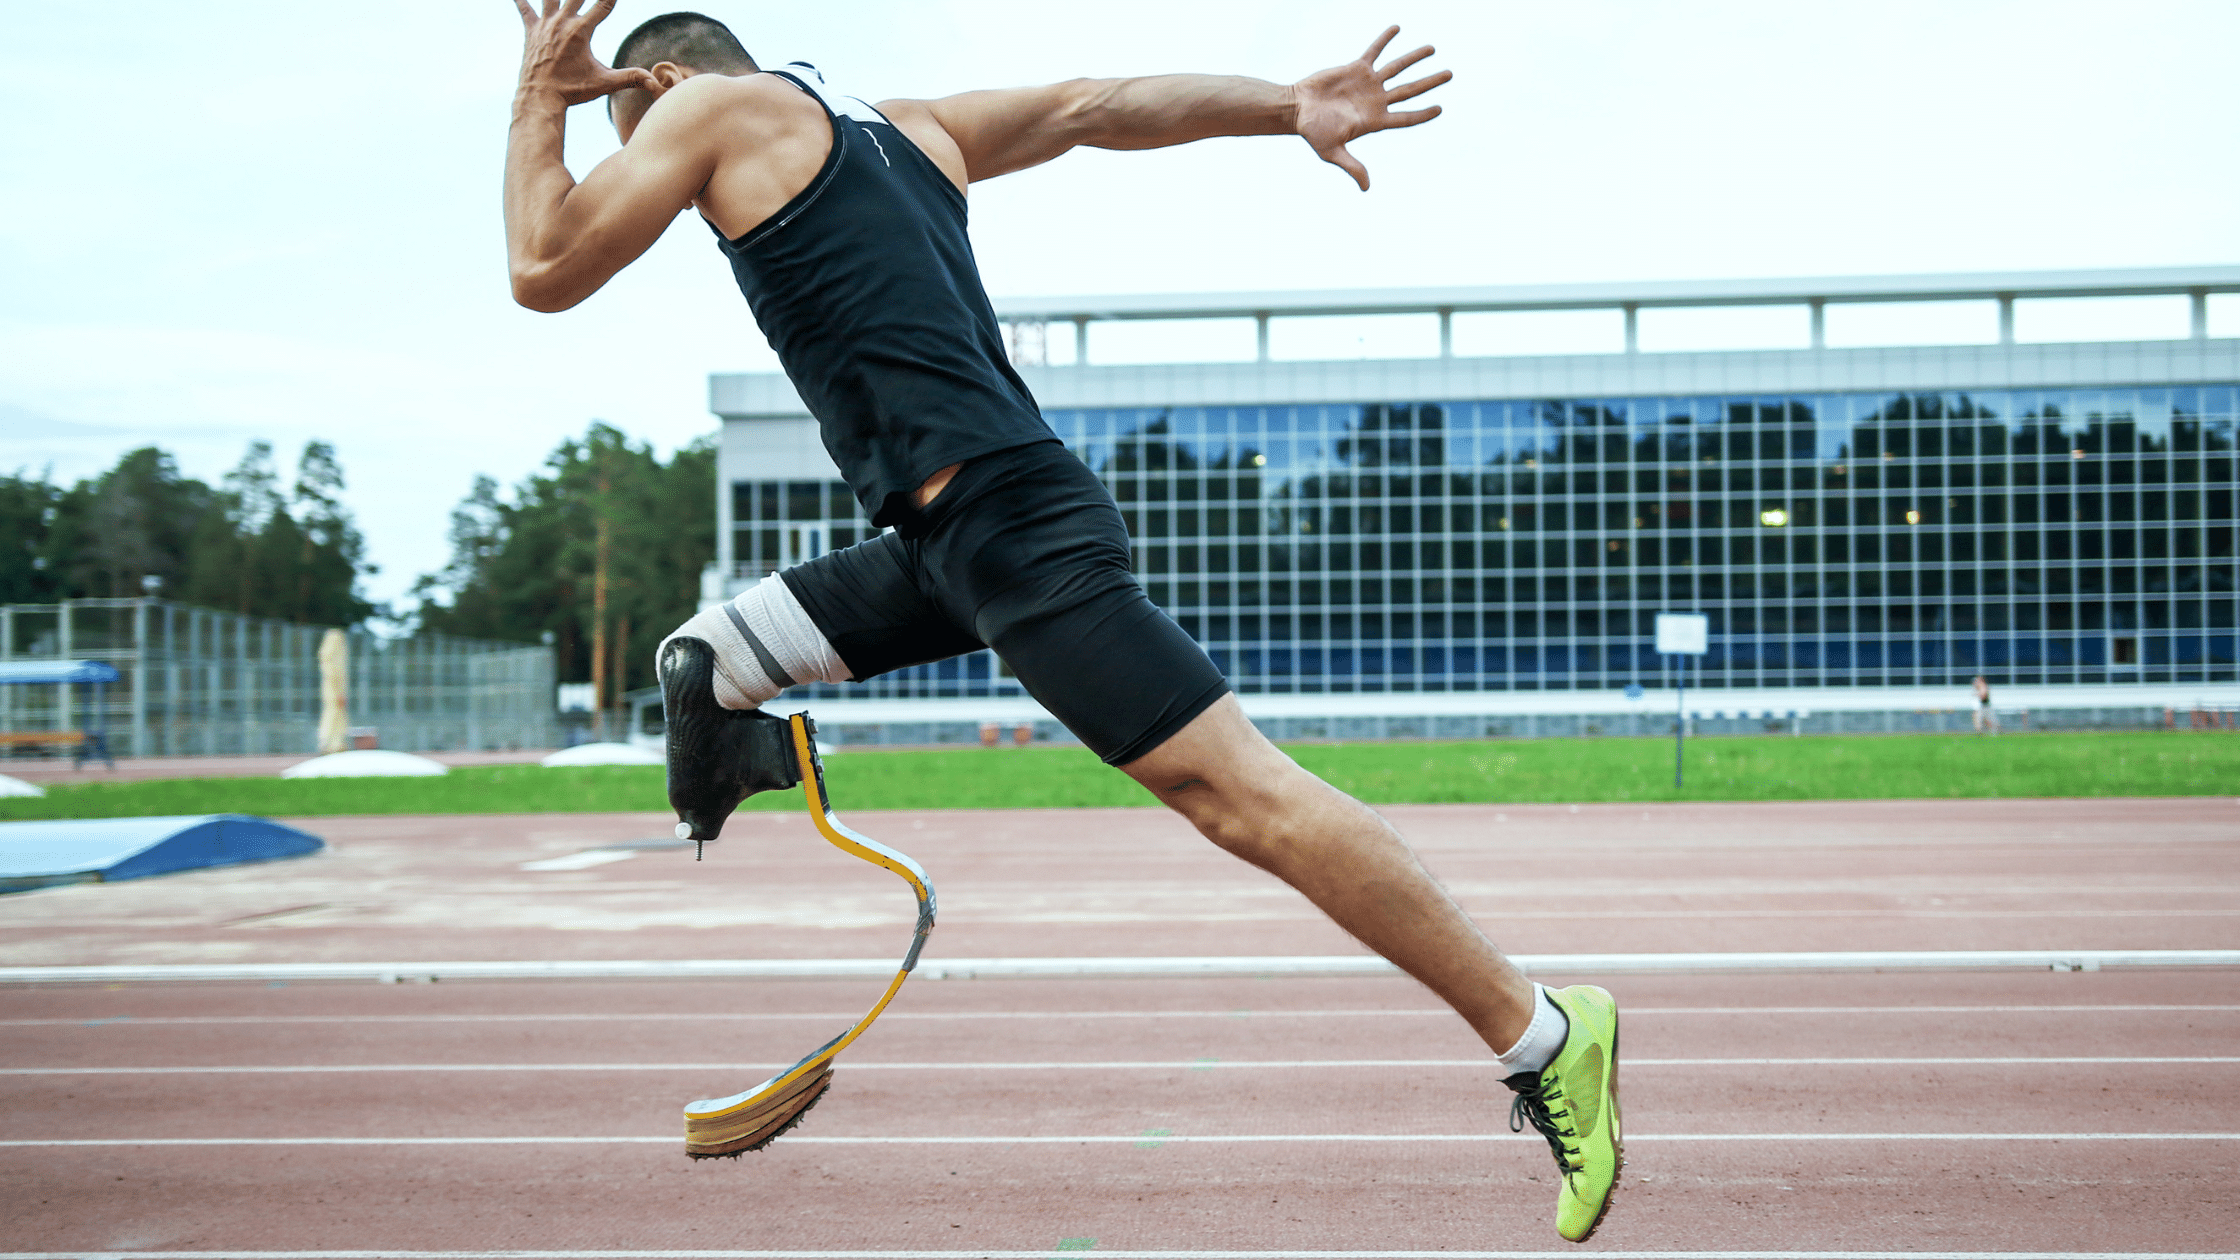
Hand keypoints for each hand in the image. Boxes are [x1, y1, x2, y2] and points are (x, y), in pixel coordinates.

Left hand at [513, 0, 654, 106]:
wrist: (540, 97)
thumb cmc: (573, 90)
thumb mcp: (604, 83)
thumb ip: (630, 78)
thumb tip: (654, 81)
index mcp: (581, 31)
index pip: (603, 5)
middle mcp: (563, 22)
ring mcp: (545, 24)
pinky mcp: (532, 31)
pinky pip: (525, 9)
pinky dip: (521, 0)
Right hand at [1291, 26, 1449, 190]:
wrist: (1296, 109)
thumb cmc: (1313, 132)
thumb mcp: (1332, 152)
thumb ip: (1352, 167)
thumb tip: (1366, 188)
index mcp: (1375, 121)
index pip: (1406, 118)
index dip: (1423, 114)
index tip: (1440, 108)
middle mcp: (1376, 101)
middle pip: (1410, 91)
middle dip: (1430, 82)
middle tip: (1450, 74)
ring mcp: (1368, 84)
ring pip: (1397, 68)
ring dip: (1415, 58)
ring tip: (1433, 49)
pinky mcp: (1356, 68)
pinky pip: (1374, 51)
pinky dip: (1385, 40)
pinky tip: (1398, 28)